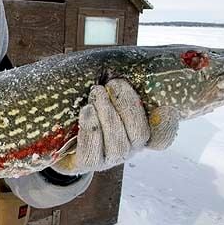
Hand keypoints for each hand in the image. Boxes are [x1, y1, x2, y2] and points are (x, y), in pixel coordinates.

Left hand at [52, 79, 179, 173]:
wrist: (56, 135)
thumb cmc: (86, 108)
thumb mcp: (104, 95)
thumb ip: (119, 84)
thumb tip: (131, 60)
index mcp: (137, 133)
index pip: (161, 139)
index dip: (167, 127)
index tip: (165, 109)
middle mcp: (127, 149)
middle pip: (139, 134)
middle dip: (128, 106)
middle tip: (113, 84)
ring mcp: (107, 159)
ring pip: (117, 143)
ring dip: (108, 114)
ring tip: (97, 92)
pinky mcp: (85, 164)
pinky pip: (92, 152)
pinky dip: (91, 129)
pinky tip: (86, 110)